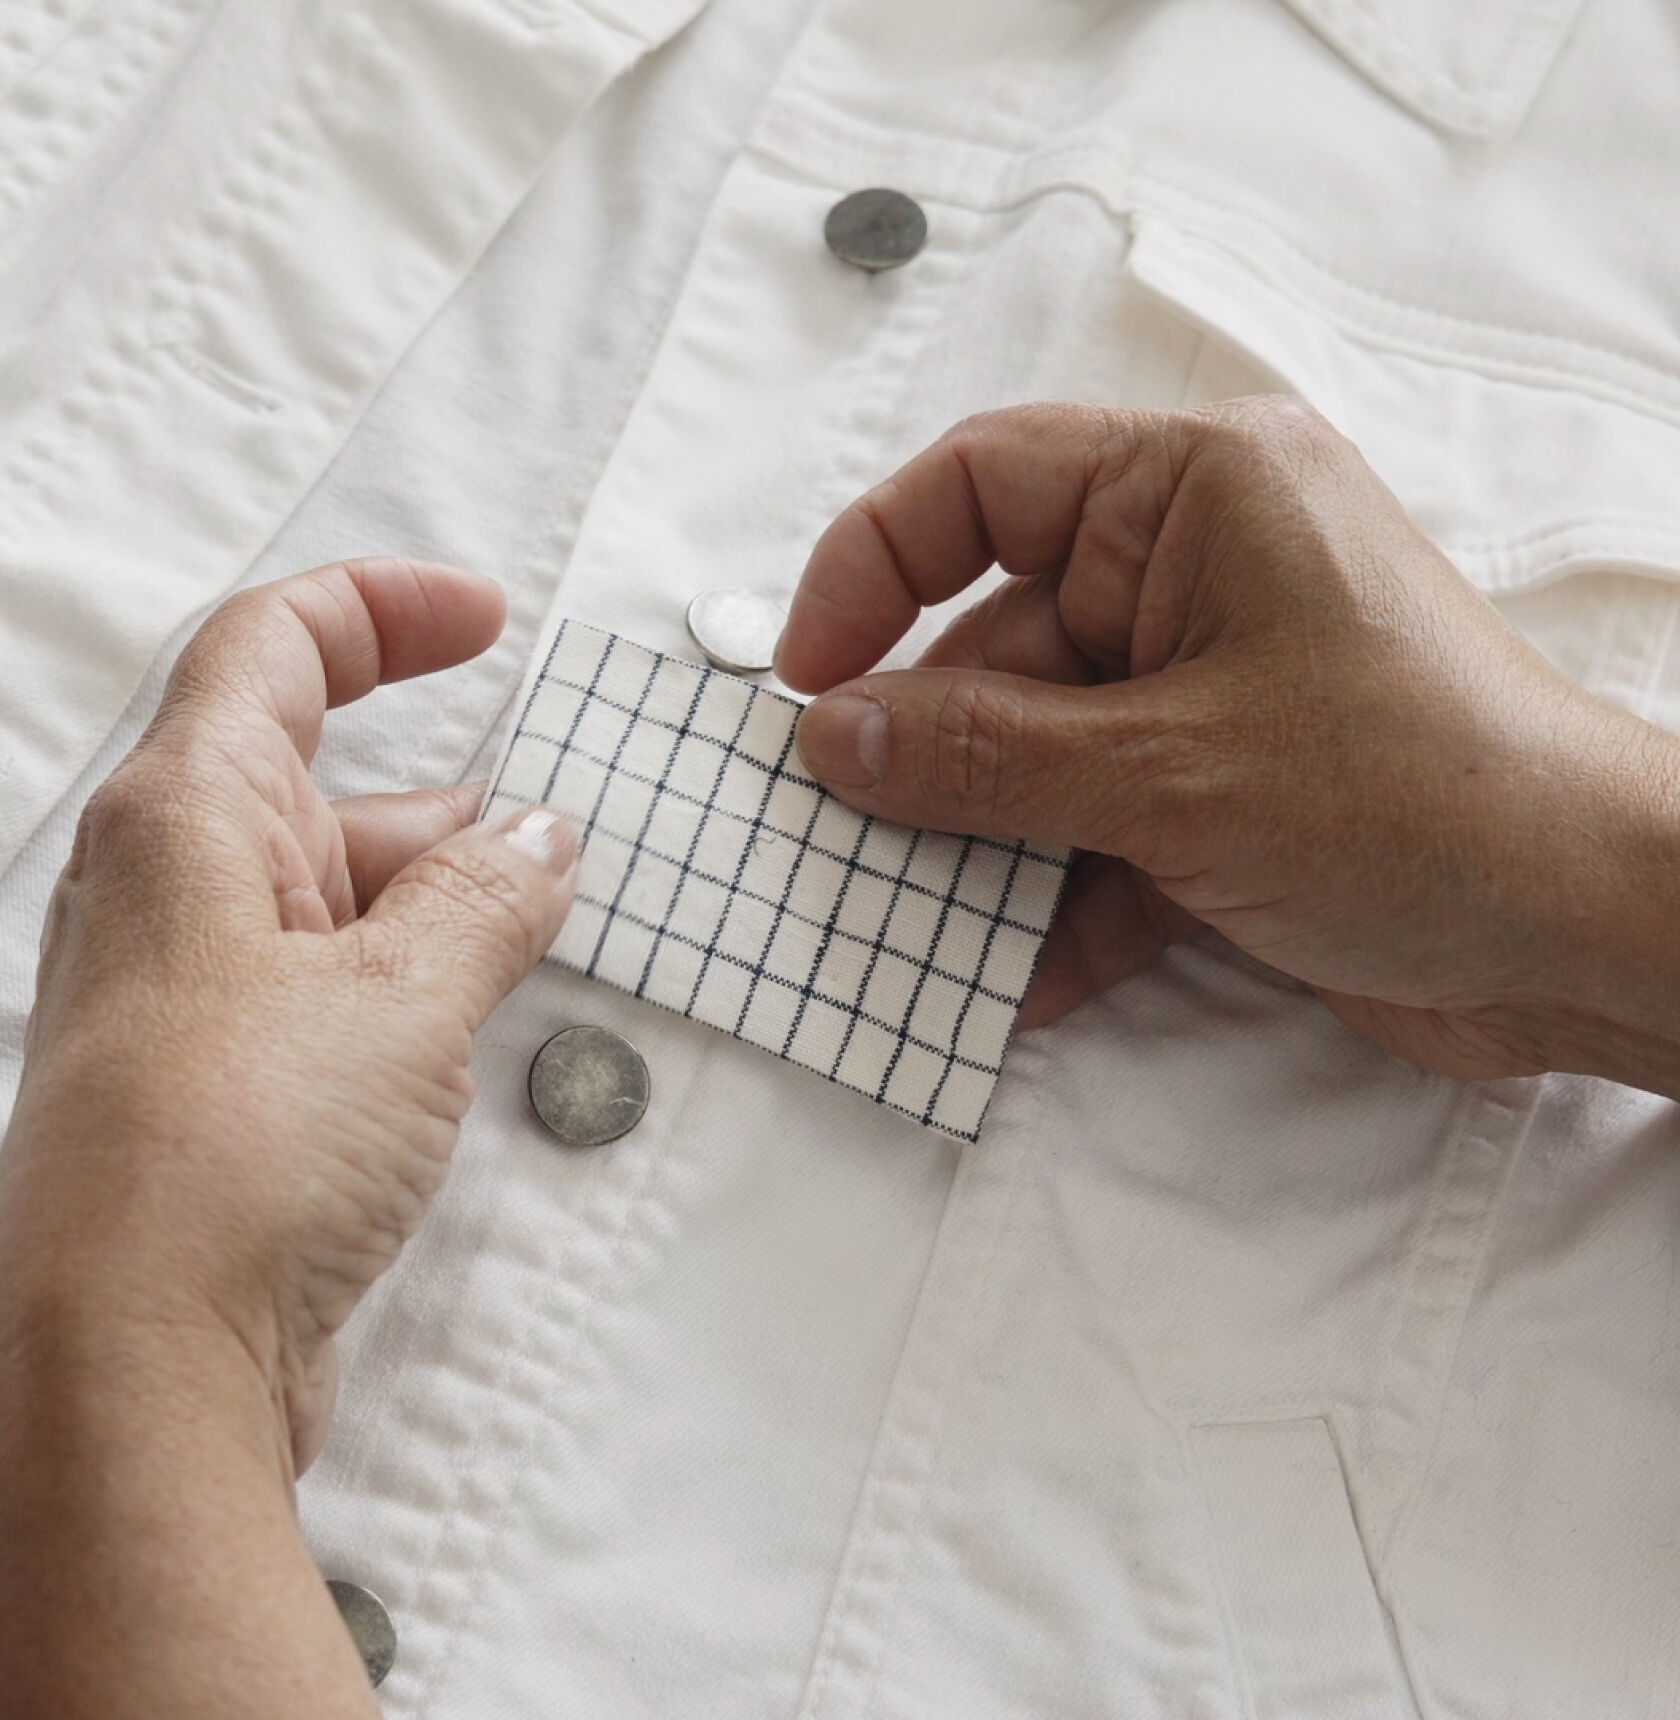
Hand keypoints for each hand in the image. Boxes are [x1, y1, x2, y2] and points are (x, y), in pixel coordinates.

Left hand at [0, 560, 575, 1717]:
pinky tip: (478, 1003)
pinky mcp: (228, 1079)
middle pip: (317, 776)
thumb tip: (537, 837)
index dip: (383, 610)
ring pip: (334, 888)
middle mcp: (173, 891)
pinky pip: (335, 979)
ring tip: (541, 915)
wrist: (141, 1372)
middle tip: (557, 815)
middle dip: (444, 786)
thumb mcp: (402, 995)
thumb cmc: (223, 1162)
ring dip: (440, 890)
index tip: (486, 619)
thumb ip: (484, 896)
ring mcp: (197, 988)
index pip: (274, 648)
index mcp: (185, 819)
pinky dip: (413, 969)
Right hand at [779, 399, 1679, 1093]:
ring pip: (1039, 753)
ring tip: (916, 931)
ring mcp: (1208, 687)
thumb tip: (830, 738)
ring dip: (985, 849)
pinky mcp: (1222, 791)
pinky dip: (1060, 901)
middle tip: (846, 842)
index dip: (873, 569)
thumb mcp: (1169, 773)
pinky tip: (1021, 983)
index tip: (805, 679)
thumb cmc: (1422, 800)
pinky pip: (1098, 828)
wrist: (1591, 937)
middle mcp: (1197, 573)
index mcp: (1196, 492)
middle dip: (927, 754)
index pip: (981, 483)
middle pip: (998, 641)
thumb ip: (984, 754)